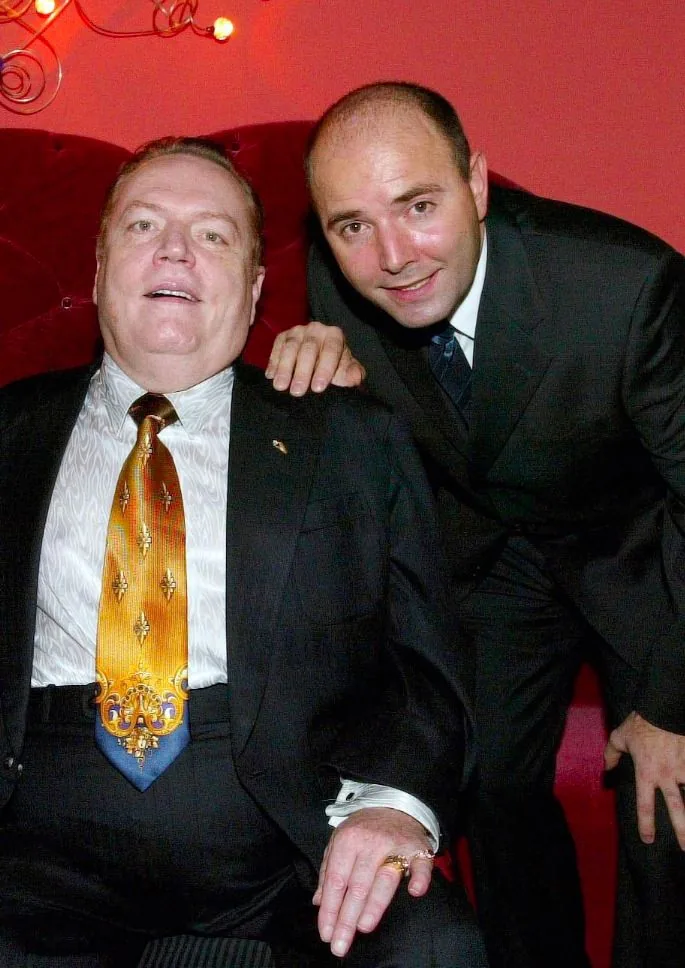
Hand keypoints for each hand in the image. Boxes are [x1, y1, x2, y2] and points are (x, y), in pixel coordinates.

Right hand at [265, 322, 364, 395]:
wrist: (320, 363)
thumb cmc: (336, 369)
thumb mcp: (347, 373)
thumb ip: (352, 375)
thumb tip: (354, 378)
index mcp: (335, 335)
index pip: (331, 350)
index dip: (324, 369)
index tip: (318, 388)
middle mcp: (316, 329)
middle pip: (308, 348)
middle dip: (302, 372)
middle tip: (297, 391)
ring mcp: (298, 331)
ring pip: (290, 347)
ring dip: (285, 368)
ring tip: (280, 387)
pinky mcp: (283, 336)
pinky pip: (277, 347)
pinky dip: (273, 362)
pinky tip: (270, 376)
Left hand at [313, 807, 433, 957]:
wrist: (394, 804)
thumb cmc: (363, 829)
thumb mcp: (339, 841)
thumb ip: (328, 871)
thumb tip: (318, 902)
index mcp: (347, 841)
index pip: (336, 881)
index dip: (330, 909)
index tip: (326, 934)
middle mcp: (370, 843)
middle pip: (357, 886)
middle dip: (347, 918)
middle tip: (340, 945)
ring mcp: (396, 846)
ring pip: (384, 880)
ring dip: (374, 904)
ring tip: (363, 927)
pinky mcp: (419, 849)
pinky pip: (421, 865)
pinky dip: (419, 878)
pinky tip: (414, 892)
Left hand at [604, 710, 684, 847]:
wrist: (663, 708)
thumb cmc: (640, 723)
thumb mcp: (619, 737)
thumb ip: (611, 755)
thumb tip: (606, 769)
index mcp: (646, 773)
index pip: (645, 805)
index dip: (646, 824)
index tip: (648, 839)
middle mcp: (667, 775)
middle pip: (677, 809)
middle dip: (682, 831)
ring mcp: (684, 768)